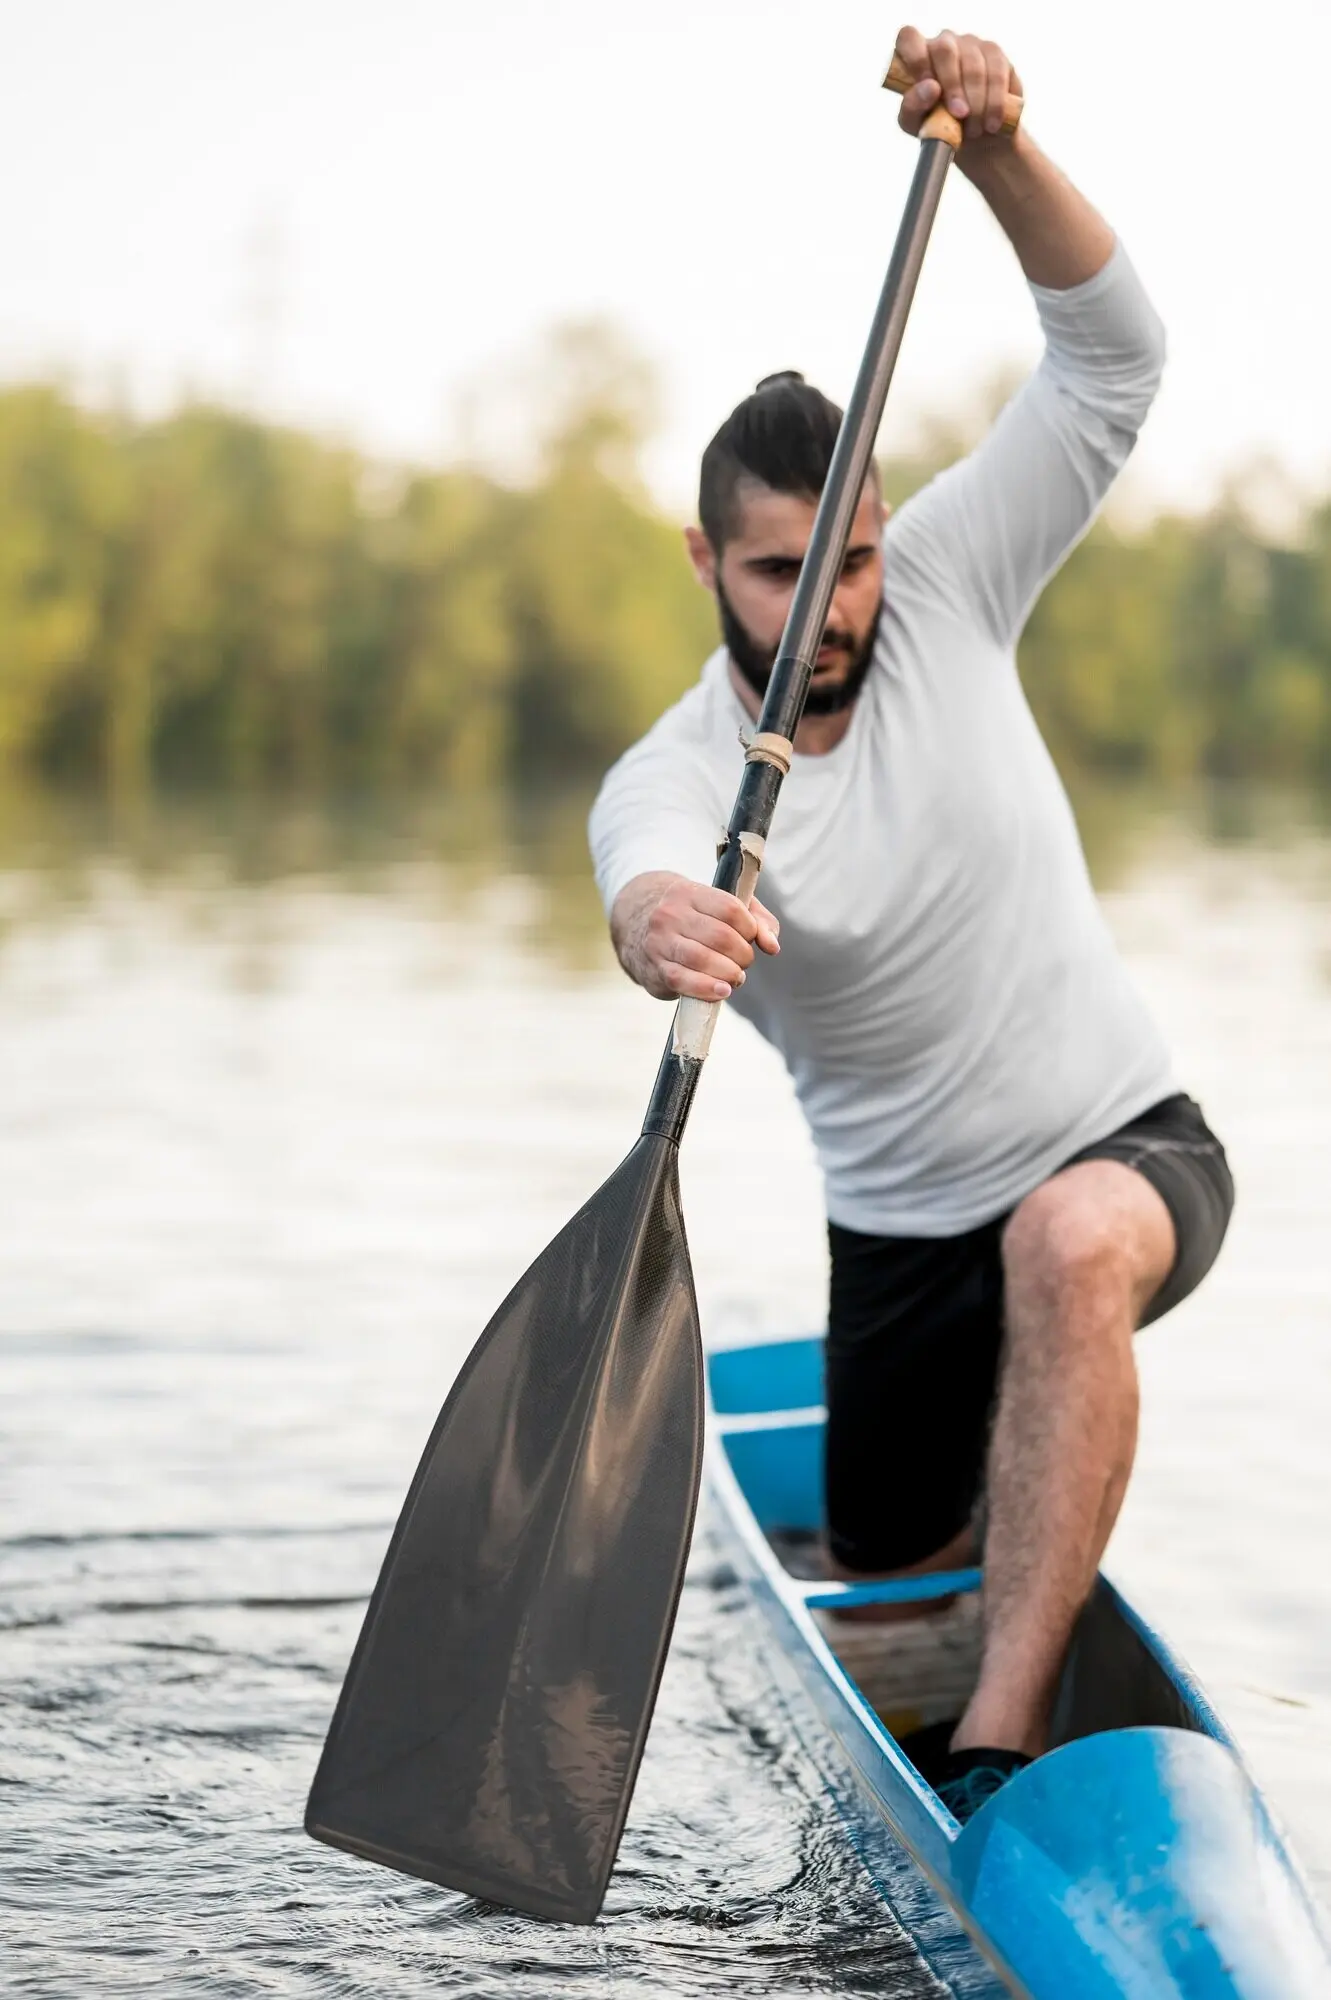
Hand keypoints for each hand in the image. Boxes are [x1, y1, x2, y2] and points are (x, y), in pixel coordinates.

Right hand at [616, 873, 780, 1001]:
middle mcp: (670, 914)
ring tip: (736, 976)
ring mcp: (659, 942)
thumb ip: (757, 920)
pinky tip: (722, 991)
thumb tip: (772, 945)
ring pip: (703, 959)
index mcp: (688, 892)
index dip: (750, 928)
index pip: (730, 909)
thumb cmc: (692, 920)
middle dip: (743, 954)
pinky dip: (708, 989)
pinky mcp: (655, 968)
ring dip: (730, 973)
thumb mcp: (721, 907)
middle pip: (721, 937)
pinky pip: (684, 981)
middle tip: (744, 962)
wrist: (638, 930)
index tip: (752, 937)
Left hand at [892, 25, 1020, 142]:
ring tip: (974, 130)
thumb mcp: (916, 124)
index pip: (909, 37)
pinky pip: (997, 73)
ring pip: (973, 66)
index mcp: (918, 54)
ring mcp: (971, 44)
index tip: (930, 90)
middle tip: (959, 115)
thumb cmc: (936, 125)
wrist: (972, 138)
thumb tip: (931, 88)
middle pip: (944, 49)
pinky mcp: (995, 54)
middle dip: (952, 86)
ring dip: (976, 103)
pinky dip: (994, 103)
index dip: (917, 59)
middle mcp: (943, 42)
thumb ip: (913, 107)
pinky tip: (991, 124)